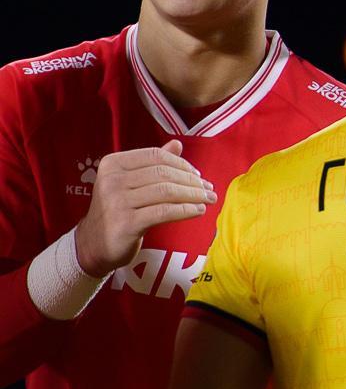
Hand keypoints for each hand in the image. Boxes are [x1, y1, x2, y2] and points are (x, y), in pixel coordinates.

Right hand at [74, 142, 213, 277]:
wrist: (94, 245)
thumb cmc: (118, 211)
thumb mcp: (130, 183)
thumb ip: (152, 164)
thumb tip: (177, 143)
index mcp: (113, 164)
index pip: (156, 156)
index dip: (182, 164)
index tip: (198, 175)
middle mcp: (112, 180)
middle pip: (163, 173)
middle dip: (192, 181)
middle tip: (209, 188)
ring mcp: (117, 202)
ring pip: (166, 191)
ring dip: (193, 195)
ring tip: (209, 199)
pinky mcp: (126, 223)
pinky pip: (164, 212)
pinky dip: (186, 210)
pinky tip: (198, 210)